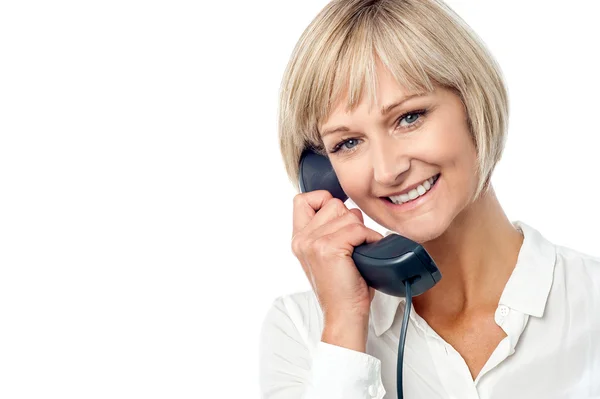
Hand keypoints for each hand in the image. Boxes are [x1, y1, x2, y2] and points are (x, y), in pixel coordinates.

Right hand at [291, 190, 383, 350]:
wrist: (344, 315)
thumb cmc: (343, 287)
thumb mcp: (327, 254)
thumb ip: (327, 230)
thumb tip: (346, 207)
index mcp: (299, 238)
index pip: (304, 199)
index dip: (325, 201)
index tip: (338, 221)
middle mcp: (301, 239)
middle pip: (333, 203)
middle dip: (350, 219)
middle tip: (352, 245)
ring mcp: (313, 243)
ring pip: (348, 215)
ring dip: (362, 231)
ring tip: (359, 252)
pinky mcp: (328, 249)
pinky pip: (358, 228)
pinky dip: (370, 239)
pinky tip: (367, 254)